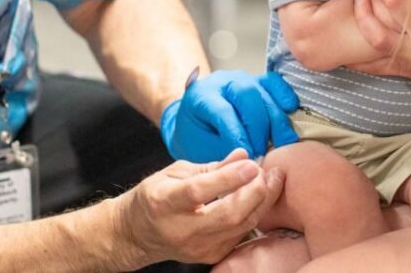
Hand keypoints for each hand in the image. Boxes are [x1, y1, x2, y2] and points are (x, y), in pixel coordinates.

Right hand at [112, 149, 285, 264]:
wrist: (137, 234)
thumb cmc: (155, 197)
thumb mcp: (174, 173)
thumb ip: (211, 167)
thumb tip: (242, 155)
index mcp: (165, 202)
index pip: (200, 191)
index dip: (228, 178)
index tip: (251, 164)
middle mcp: (181, 229)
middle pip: (227, 215)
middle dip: (255, 192)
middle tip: (268, 171)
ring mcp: (197, 247)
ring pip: (240, 227)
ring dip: (262, 202)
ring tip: (272, 180)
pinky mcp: (210, 256)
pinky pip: (240, 235)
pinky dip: (254, 214)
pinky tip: (261, 198)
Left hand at [160, 71, 299, 162]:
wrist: (196, 118)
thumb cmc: (198, 136)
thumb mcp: (200, 146)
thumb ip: (222, 151)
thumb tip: (248, 160)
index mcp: (201, 95)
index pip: (223, 111)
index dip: (238, 134)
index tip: (248, 155)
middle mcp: (223, 81)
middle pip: (247, 96)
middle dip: (258, 128)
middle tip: (261, 152)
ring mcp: (242, 78)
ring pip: (264, 92)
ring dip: (275, 120)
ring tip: (280, 144)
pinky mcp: (258, 80)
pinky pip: (275, 83)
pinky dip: (285, 97)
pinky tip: (289, 113)